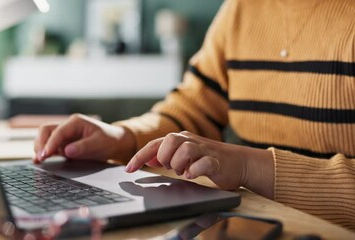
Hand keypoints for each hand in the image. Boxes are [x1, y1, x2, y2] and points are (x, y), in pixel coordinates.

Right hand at [33, 114, 135, 162]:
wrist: (115, 143)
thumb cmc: (109, 140)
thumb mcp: (98, 144)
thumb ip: (83, 147)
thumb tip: (67, 151)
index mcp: (76, 122)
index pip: (58, 131)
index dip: (50, 143)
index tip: (45, 155)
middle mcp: (67, 126)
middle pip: (46, 131)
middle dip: (41, 144)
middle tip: (40, 158)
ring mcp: (64, 135)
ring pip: (45, 137)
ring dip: (40, 147)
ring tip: (38, 161)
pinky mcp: (64, 144)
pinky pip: (50, 146)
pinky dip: (44, 152)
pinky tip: (39, 161)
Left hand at [125, 131, 273, 197]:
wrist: (238, 163)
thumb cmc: (207, 160)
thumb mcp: (184, 157)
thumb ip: (167, 156)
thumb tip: (151, 159)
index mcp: (180, 139)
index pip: (155, 145)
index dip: (139, 156)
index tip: (128, 169)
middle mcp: (190, 141)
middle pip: (169, 140)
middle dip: (165, 157)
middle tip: (170, 168)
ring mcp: (204, 149)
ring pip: (185, 149)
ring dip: (179, 163)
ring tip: (184, 171)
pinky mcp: (217, 160)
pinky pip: (203, 163)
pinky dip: (195, 170)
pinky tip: (193, 175)